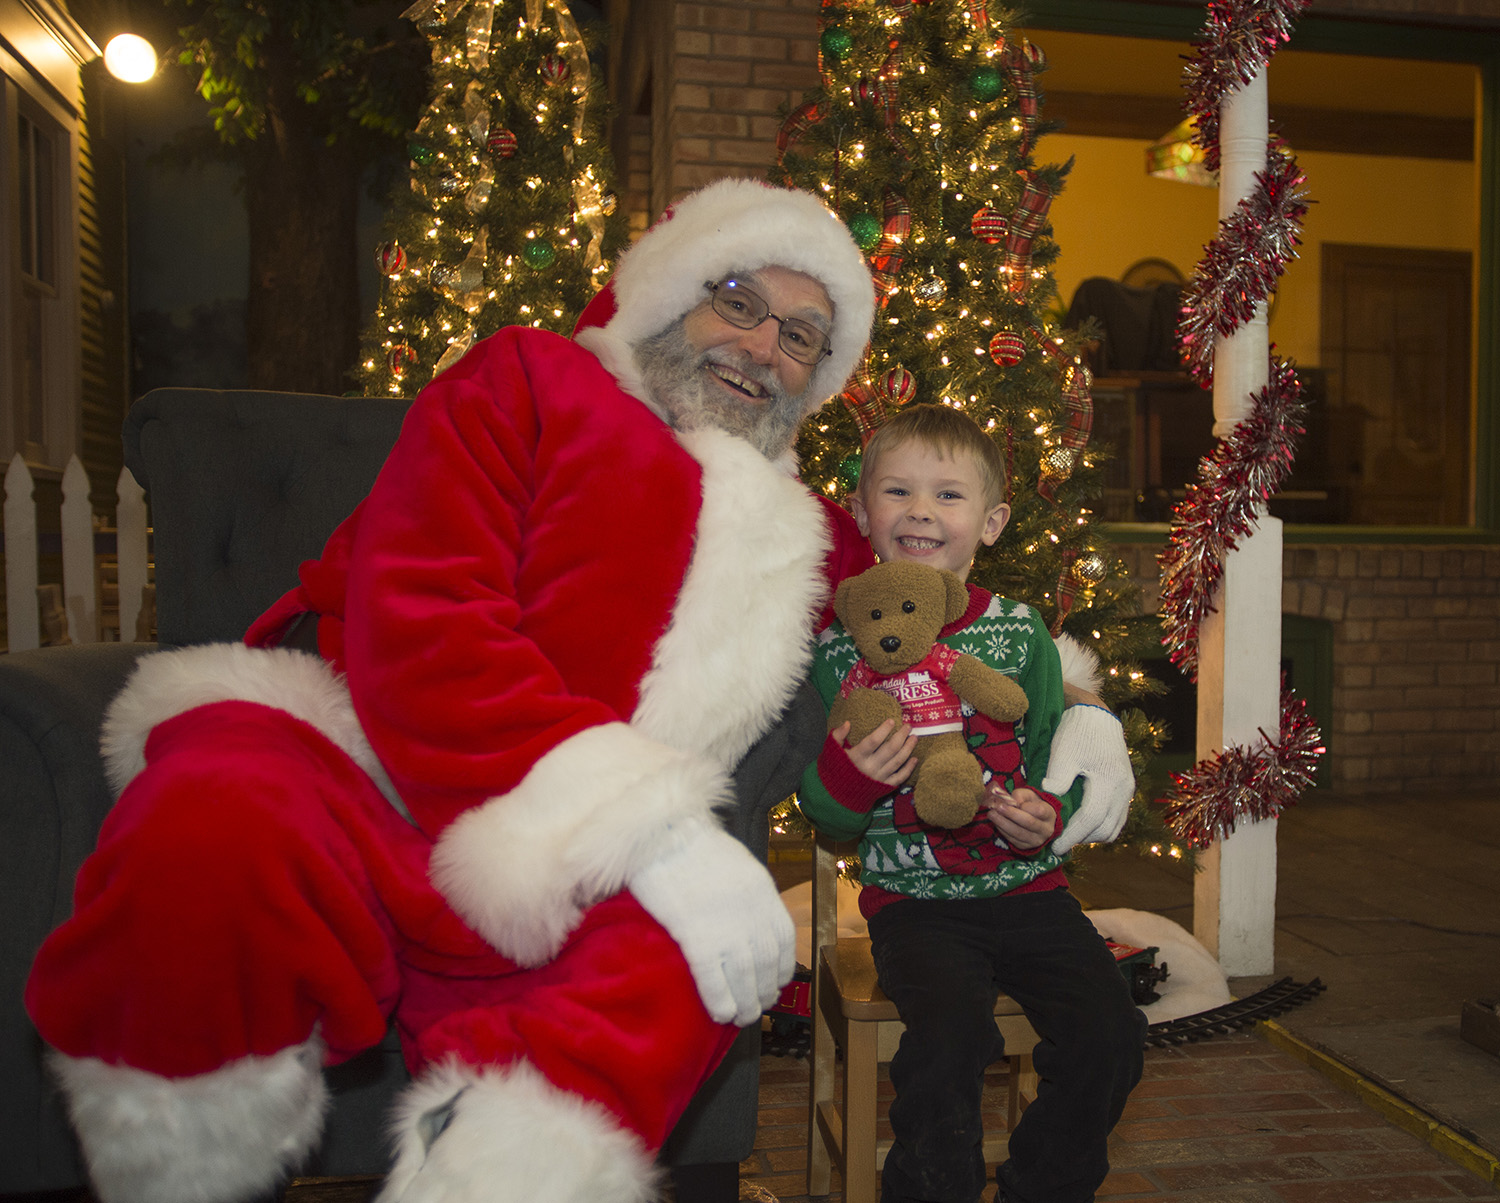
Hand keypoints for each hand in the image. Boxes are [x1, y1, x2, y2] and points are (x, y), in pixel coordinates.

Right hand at [630, 822, 794, 1025]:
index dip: (782, 968)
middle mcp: (752, 913)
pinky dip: (720, 1000)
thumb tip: (747, 921)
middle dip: (764, 992)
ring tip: (741, 1017)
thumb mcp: (736, 862)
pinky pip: (714, 979)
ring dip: (746, 1004)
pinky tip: (720, 1014)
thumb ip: (747, 893)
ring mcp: (726, 926)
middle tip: (758, 1007)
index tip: (776, 983)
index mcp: (763, 892)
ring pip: (745, 978)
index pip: (783, 941)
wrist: (662, 832)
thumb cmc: (691, 842)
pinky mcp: (696, 936)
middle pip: (765, 965)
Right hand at [833, 719, 916, 786]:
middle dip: (901, 736)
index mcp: (857, 757)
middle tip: (908, 726)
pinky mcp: (884, 786)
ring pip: (898, 761)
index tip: (892, 720)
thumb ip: (837, 736)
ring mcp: (879, 778)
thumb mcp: (831, 751)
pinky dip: (909, 768)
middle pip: (890, 749)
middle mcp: (870, 767)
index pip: (873, 741)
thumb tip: (848, 723)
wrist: (839, 794)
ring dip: (908, 749)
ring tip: (914, 738)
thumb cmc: (836, 768)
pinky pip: (900, 777)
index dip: (883, 730)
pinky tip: (915, 759)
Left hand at [984, 784, 1055, 850]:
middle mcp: (1045, 830)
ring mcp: (1036, 840)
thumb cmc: (1032, 805)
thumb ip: (1020, 795)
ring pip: (1018, 833)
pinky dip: (1002, 830)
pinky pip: (1012, 839)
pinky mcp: (1025, 847)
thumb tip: (1011, 801)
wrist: (1037, 822)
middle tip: (998, 807)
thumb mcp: (1029, 795)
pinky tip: (996, 822)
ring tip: (991, 814)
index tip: (1015, 802)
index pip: (1040, 811)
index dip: (1026, 806)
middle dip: (1011, 814)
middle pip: (1028, 823)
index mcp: (1049, 815)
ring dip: (1002, 823)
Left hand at [1042, 705, 1134, 854]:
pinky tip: (1084, 823)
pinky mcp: (1126, 787)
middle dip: (1083, 839)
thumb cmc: (1077, 732)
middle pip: (1106, 828)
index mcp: (1109, 781)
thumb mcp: (1063, 753)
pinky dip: (1102, 825)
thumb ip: (1057, 778)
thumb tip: (1049, 800)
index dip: (1073, 835)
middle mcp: (1123, 789)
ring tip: (1071, 834)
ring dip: (1094, 834)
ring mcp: (1127, 789)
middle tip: (1060, 841)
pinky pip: (1117, 816)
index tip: (1056, 847)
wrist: (1096, 715)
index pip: (1091, 819)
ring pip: (1114, 826)